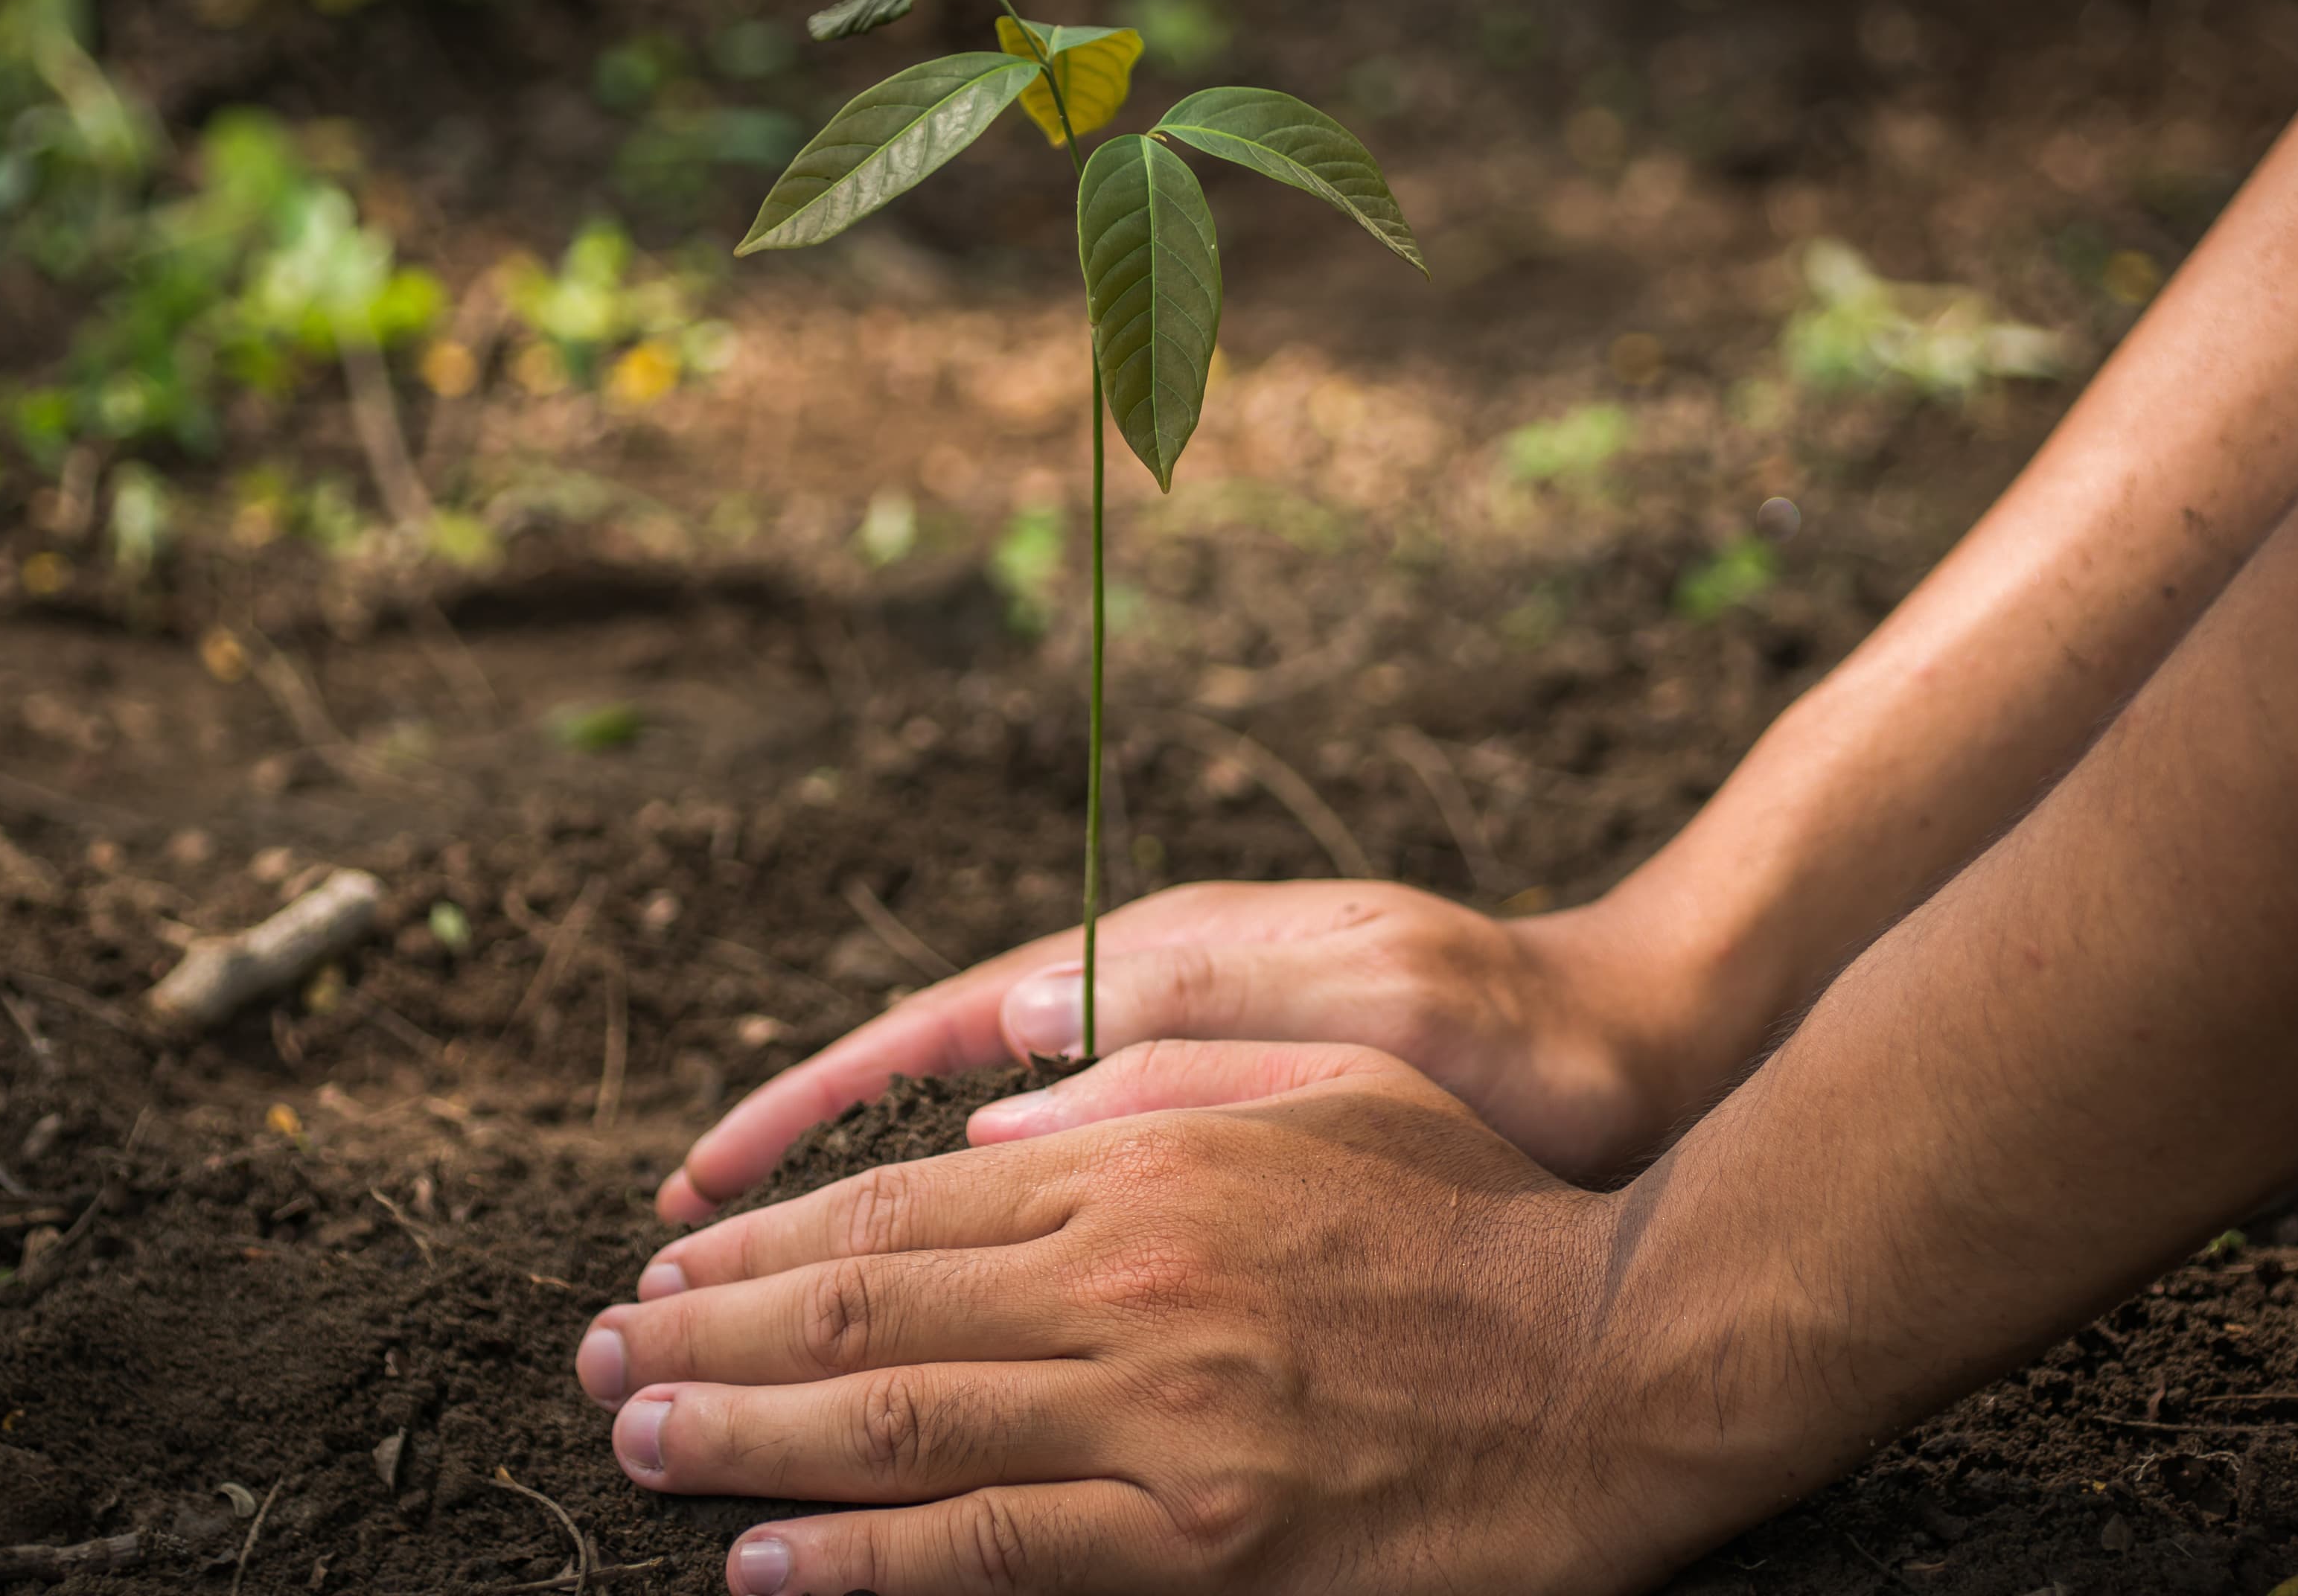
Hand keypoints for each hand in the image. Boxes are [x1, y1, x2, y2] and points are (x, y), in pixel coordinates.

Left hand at [580, 1042, 1730, 1595]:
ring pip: (897, 1416)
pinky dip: (861, 1560)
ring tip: (635, 1439)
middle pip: (866, 1298)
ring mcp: (1160, 1412)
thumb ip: (1158, 1083)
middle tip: (598, 1357)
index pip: (903, 1201)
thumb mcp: (1324, 1091)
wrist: (1624, 1355)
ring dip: (742, 1433)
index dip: (766, 1238)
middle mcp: (1127, 1275)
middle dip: (710, 1331)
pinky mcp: (1203, 1537)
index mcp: (1146, 1162)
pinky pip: (993, 1548)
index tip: (671, 1264)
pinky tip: (765, 1566)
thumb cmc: (1478, 1217)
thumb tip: (1002, 1106)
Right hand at [659, 878, 1755, 1222]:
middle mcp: (1137, 1022)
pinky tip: (906, 1325)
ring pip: (969, 1169)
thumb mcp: (1368, 1005)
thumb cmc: (1513, 1027)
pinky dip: (967, 1249)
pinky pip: (1052, 1201)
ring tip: (727, 1311)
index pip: (935, 1032)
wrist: (1635, 1046)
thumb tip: (1010, 1046)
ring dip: (847, 1240)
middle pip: (922, 1115)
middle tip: (662, 1280)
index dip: (808, 1117)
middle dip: (787, 1200)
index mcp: (1154, 973)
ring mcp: (1172, 1086)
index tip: (700, 1185)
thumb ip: (1195, 1012)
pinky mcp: (1215, 1147)